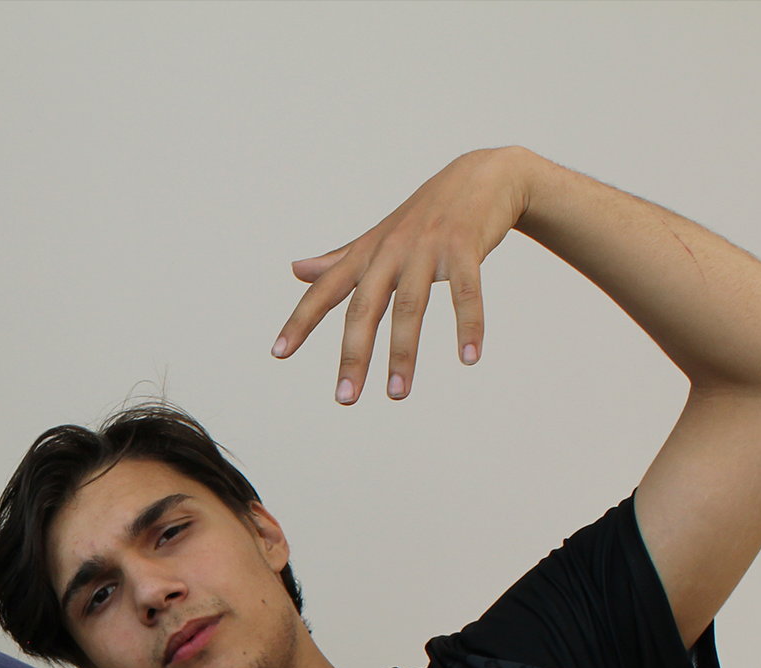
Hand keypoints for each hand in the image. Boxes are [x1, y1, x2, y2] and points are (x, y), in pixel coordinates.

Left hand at [272, 147, 540, 402]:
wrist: (483, 176)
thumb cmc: (424, 215)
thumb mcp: (376, 238)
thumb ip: (337, 261)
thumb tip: (295, 270)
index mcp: (366, 254)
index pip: (324, 291)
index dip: (299, 321)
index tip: (278, 353)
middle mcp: (390, 250)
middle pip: (364, 309)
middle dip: (353, 356)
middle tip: (345, 398)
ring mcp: (427, 247)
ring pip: (410, 307)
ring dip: (403, 355)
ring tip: (397, 394)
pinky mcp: (465, 246)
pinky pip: (466, 292)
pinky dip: (469, 326)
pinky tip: (468, 358)